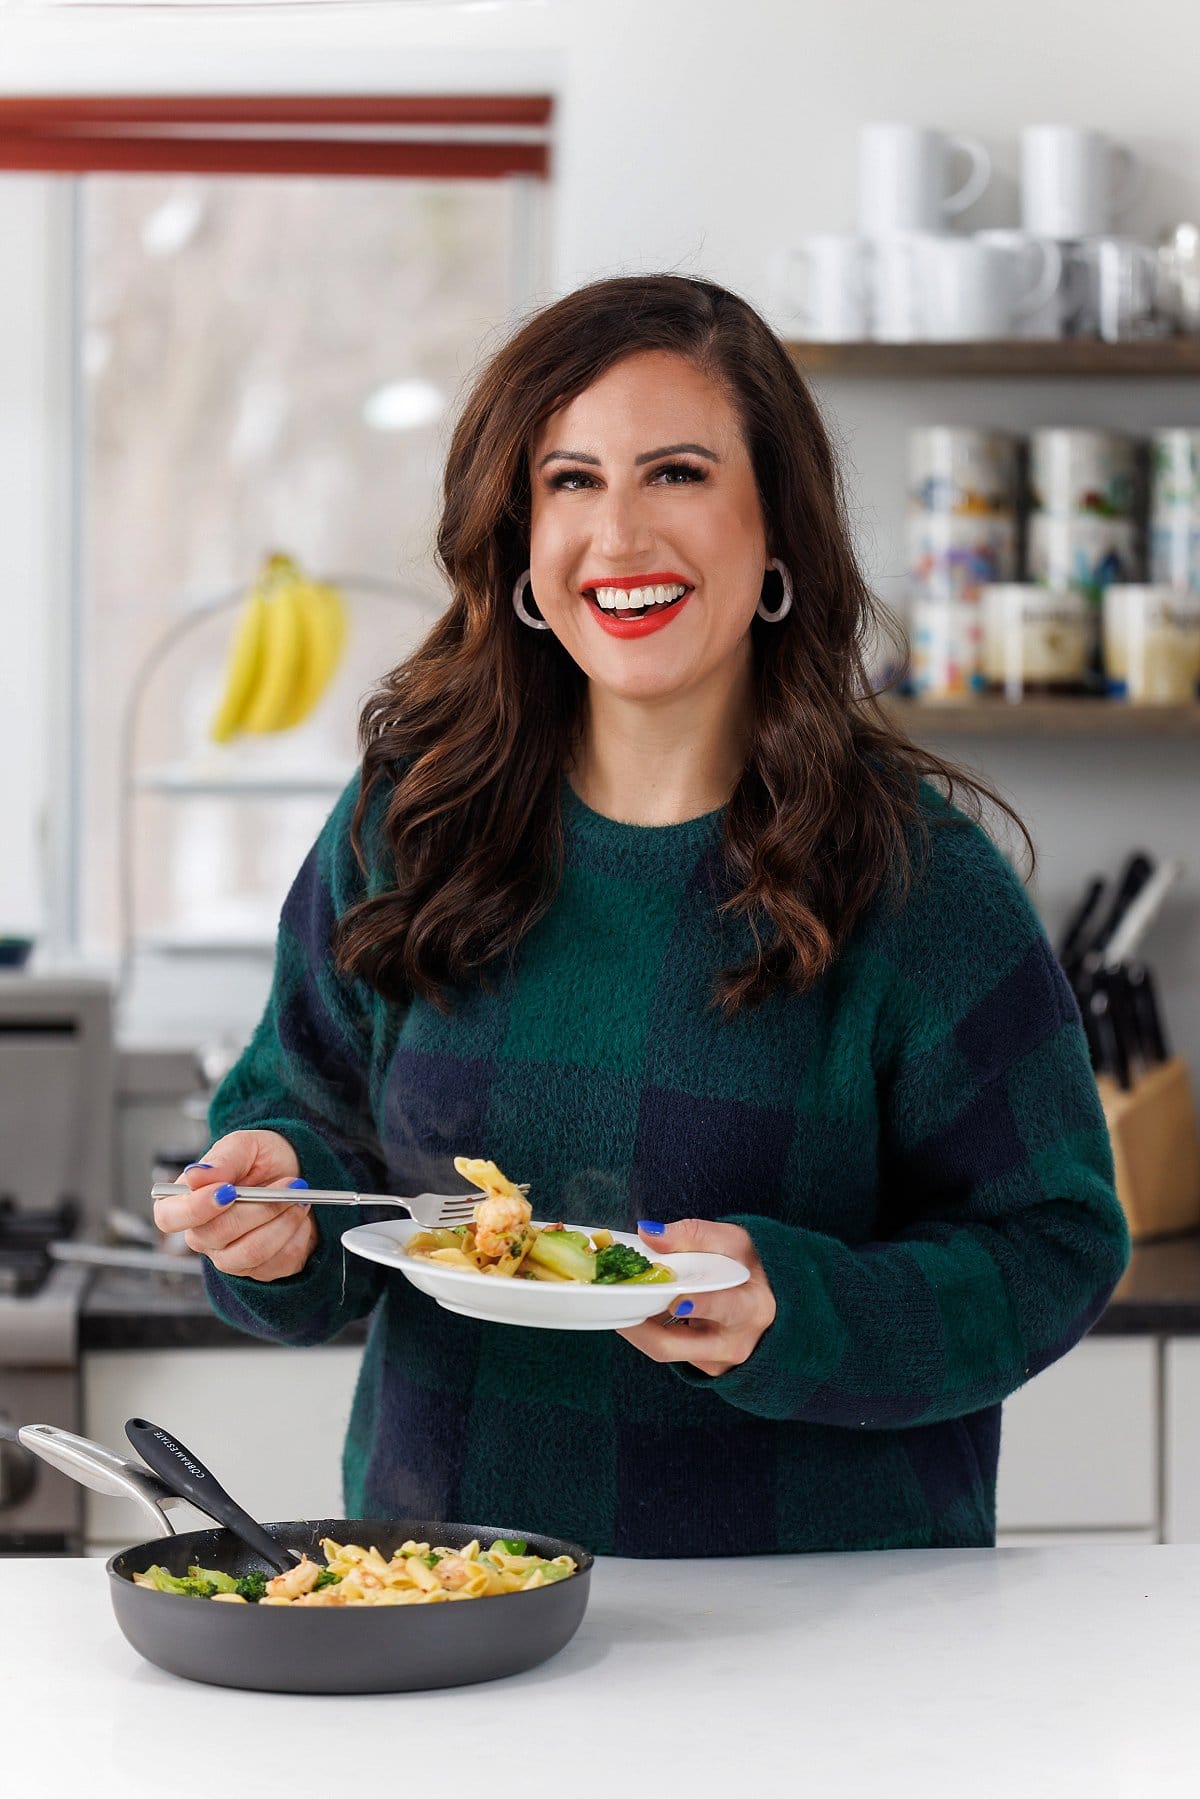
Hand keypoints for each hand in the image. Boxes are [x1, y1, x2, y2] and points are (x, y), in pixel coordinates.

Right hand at [152, 1129, 318, 1282]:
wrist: (297, 1174)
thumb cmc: (262, 1159)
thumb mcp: (244, 1146)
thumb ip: (222, 1160)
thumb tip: (194, 1176)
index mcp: (185, 1203)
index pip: (169, 1218)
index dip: (195, 1209)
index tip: (228, 1191)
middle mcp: (202, 1236)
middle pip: (218, 1234)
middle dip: (261, 1207)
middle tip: (290, 1184)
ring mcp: (230, 1258)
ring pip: (252, 1252)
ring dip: (284, 1220)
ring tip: (298, 1197)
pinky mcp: (260, 1271)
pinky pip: (280, 1261)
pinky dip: (298, 1233)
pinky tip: (299, 1216)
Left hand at [617, 1218, 776, 1376]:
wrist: (764, 1295)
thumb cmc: (747, 1265)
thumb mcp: (730, 1240)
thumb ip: (691, 1235)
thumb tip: (648, 1234)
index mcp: (753, 1307)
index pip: (726, 1310)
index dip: (700, 1306)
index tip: (675, 1302)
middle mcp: (736, 1343)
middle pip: (674, 1345)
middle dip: (639, 1326)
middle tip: (615, 1304)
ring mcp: (717, 1360)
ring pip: (664, 1349)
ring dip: (638, 1325)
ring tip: (622, 1298)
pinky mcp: (702, 1367)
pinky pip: (668, 1349)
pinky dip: (650, 1328)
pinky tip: (644, 1307)